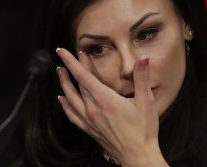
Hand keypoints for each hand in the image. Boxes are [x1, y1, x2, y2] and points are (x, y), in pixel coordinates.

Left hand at [56, 48, 167, 166]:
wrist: (137, 155)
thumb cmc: (143, 130)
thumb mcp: (146, 101)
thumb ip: (142, 78)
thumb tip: (144, 58)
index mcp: (105, 99)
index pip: (83, 76)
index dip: (72, 62)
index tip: (62, 52)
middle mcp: (93, 108)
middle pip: (77, 84)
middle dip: (70, 68)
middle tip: (65, 58)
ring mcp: (89, 120)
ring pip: (70, 98)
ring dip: (64, 84)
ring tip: (59, 73)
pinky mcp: (89, 129)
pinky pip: (72, 115)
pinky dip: (65, 105)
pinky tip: (62, 99)